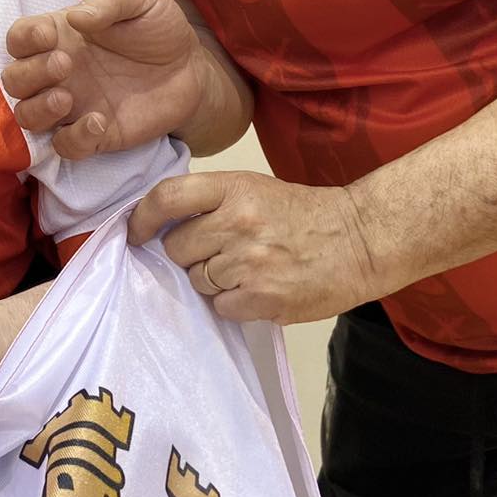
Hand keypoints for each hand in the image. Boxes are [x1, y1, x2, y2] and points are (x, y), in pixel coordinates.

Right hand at [3, 0, 207, 159]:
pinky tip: (99, 122)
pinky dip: (73, 138)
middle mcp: (58, 73)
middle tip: (66, 64)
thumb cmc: (158, 29)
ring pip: (27, 116)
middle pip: (14, 80)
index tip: (48, 35)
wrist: (192, 70)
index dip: (23, 39)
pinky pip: (64, 146)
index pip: (18, 38)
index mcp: (60, 35)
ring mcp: (73, 106)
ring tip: (67, 98)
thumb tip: (76, 16)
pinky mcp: (94, 135)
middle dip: (30, 74)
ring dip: (39, 109)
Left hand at [131, 169, 383, 324]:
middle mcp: (237, 223)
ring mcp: (249, 263)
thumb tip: (161, 227)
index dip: (142, 218)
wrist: (360, 241)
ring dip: (213, 281)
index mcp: (234, 189)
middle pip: (176, 248)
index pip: (168, 197)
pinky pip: (221, 307)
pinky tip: (258, 290)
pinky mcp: (263, 298)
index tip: (136, 233)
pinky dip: (234, 303)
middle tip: (220, 253)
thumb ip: (211, 203)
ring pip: (197, 281)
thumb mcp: (255, 189)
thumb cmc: (304, 215)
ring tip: (248, 270)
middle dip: (189, 255)